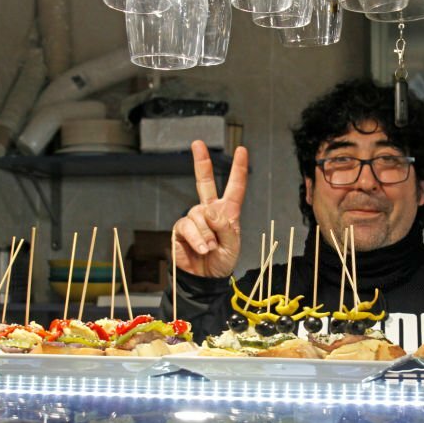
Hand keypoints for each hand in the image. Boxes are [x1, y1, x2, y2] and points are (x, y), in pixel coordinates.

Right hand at [172, 140, 247, 277]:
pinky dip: (197, 239)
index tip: (241, 150)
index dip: (238, 169)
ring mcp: (194, 218)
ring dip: (207, 235)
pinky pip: (188, 227)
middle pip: (204, 182)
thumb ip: (227, 228)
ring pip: (200, 215)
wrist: (204, 279)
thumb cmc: (222, 261)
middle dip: (201, 161)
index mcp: (227, 212)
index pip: (235, 187)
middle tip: (197, 143)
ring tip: (210, 249)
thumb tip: (211, 212)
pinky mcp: (181, 228)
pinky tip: (201, 249)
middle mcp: (209, 210)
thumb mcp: (233, 246)